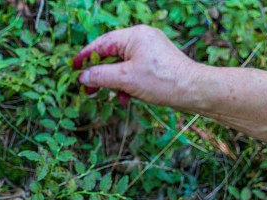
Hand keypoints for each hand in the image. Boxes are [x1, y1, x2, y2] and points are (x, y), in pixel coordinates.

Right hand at [72, 25, 200, 106]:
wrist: (193, 90)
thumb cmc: (162, 81)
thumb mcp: (125, 80)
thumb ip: (100, 76)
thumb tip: (83, 76)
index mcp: (134, 35)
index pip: (102, 43)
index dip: (85, 56)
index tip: (73, 67)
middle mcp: (142, 38)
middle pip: (111, 54)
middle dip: (99, 73)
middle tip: (87, 88)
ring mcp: (150, 50)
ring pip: (122, 64)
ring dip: (113, 81)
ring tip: (109, 95)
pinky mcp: (156, 62)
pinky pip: (134, 70)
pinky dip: (126, 83)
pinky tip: (126, 97)